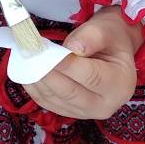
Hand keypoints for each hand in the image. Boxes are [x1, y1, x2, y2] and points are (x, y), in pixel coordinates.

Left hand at [26, 7, 140, 119]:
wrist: (112, 52)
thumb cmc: (111, 38)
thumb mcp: (106, 30)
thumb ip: (90, 37)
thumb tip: (72, 47)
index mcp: (119, 84)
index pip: (90, 76)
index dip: (66, 65)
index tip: (46, 51)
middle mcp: (105, 105)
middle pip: (70, 92)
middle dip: (46, 73)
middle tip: (29, 56)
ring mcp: (87, 113)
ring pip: (56, 100)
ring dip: (37, 81)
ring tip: (25, 62)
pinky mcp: (72, 113)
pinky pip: (49, 103)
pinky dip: (36, 89)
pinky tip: (27, 74)